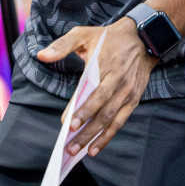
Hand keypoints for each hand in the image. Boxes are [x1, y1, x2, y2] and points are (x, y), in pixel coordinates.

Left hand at [37, 18, 154, 158]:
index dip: (81, 109)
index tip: (67, 123)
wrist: (143, 38)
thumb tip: (42, 55)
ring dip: (95, 137)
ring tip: (80, 151)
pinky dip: (108, 135)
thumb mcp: (83, 34)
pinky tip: (95, 147)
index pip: (93, 92)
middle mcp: (119, 82)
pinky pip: (120, 121)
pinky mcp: (134, 100)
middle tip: (69, 146)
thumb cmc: (108, 38)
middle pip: (102, 111)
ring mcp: (128, 93)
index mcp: (106, 66)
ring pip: (111, 120)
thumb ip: (61, 45)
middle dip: (85, 130)